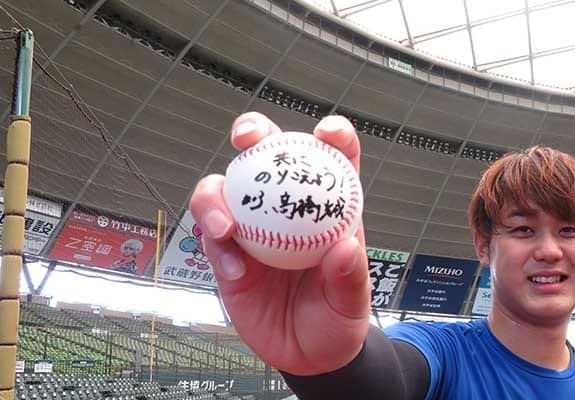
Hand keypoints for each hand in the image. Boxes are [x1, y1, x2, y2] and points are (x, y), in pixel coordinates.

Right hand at [190, 112, 369, 374]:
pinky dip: (216, 247)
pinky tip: (234, 270)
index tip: (328, 133)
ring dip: (216, 197)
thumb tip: (346, 248)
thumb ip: (349, 278)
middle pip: (266, 155)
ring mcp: (251, 228)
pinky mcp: (226, 255)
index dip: (333, 136)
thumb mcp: (352, 303)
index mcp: (328, 208)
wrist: (308, 357)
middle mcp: (286, 209)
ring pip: (223, 190)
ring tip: (227, 227)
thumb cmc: (337, 319)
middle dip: (252, 132)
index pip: (333, 159)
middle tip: (246, 138)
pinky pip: (211, 239)